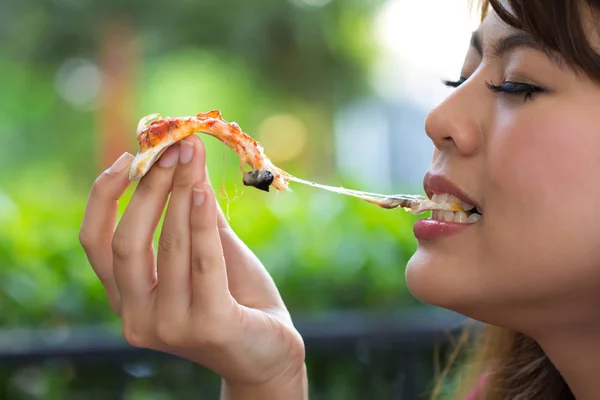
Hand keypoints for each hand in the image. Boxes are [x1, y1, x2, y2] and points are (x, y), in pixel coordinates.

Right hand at [79, 135, 306, 398]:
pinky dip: (203, 222)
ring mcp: (170, 326)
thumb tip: (182, 156)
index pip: (94, 242)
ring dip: (181, 193)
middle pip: (126, 241)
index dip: (104, 196)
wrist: (269, 349)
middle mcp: (137, 318)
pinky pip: (203, 262)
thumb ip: (190, 213)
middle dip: (149, 188)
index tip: (129, 156)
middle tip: (172, 148)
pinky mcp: (208, 326)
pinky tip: (204, 191)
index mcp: (126, 299)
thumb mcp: (206, 250)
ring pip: (169, 247)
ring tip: (192, 156)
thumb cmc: (234, 297)